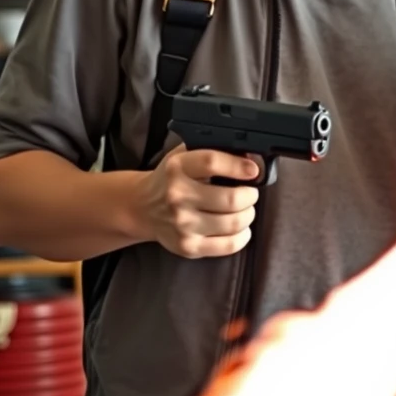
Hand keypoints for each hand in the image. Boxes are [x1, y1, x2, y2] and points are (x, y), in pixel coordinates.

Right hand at [136, 143, 260, 257]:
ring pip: (234, 222)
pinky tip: (241, 228)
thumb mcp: (185, 155)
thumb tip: (249, 155)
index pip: (212, 162)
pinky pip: (228, 245)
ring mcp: (182, 224)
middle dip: (250, 195)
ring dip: (248, 214)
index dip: (238, 165)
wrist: (142, 207)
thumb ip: (213, 150)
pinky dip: (243, 236)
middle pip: (231, 198)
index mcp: (178, 168)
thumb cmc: (171, 179)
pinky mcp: (188, 246)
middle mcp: (178, 196)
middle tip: (250, 193)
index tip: (253, 170)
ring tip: (245, 209)